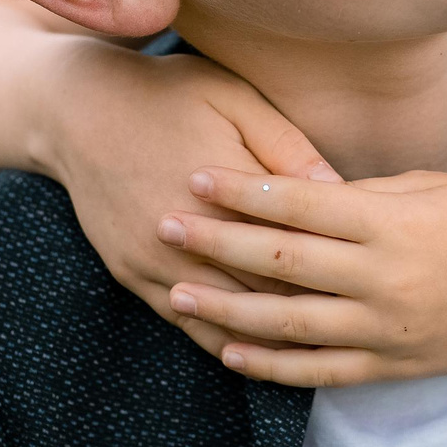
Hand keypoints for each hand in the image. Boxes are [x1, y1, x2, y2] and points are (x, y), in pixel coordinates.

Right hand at [44, 47, 340, 356]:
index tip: (372, 279)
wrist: (74, 109)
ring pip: (223, 318)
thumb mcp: (236, 100)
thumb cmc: (169, 93)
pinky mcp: (130, 273)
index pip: (291, 247)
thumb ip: (288, 149)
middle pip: (262, 291)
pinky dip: (220, 339)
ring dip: (268, 336)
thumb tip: (343, 191)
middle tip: (361, 324)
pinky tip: (252, 351)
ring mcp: (154, 260)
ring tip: (320, 353)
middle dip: (311, 309)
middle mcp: (186, 234)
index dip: (334, 269)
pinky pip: (182, 321)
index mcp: (224, 189)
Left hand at [155, 165, 446, 386]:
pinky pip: (316, 370)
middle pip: (280, 261)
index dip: (242, 191)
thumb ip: (361, 193)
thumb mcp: (429, 186)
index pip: (299, 204)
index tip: (197, 176)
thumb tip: (295, 189)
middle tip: (164, 223)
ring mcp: (382, 328)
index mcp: (390, 223)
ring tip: (178, 291)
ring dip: (227, 308)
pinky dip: (269, 365)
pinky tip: (229, 350)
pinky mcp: (387, 365)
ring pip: (288, 322)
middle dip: (216, 243)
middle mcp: (380, 278)